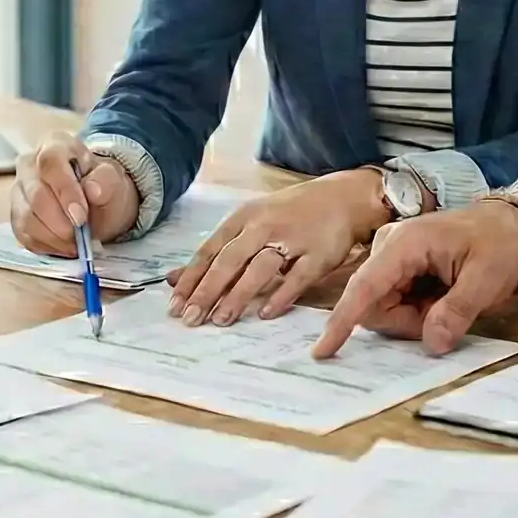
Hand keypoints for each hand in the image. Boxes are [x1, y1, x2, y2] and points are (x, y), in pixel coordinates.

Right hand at [6, 131, 140, 256]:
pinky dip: (47, 246)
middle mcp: (29, 164)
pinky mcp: (16, 216)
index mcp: (54, 145)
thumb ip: (105, 182)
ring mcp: (19, 190)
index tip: (81, 217)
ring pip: (26, 218)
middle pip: (35, 195)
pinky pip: (24, 235)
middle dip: (61, 222)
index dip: (64, 191)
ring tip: (76, 242)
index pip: (50, 163)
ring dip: (54, 237)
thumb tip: (92, 190)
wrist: (97, 202)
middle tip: (81, 236)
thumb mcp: (113, 180)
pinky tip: (64, 245)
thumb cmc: (102, 186)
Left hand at [167, 169, 389, 326]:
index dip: (191, 279)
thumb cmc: (289, 214)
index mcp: (243, 218)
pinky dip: (280, 295)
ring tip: (221, 319)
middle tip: (190, 319)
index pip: (210, 251)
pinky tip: (265, 314)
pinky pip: (297, 277)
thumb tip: (173, 278)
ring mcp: (292, 238)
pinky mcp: (319, 253)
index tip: (174, 305)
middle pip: (230, 261)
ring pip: (259, 268)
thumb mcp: (249, 223)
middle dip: (208, 291)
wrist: (343, 197)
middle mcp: (264, 226)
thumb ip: (216, 251)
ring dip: (238, 295)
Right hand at [313, 198, 517, 359]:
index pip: (364, 286)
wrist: (509, 225)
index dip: (342, 320)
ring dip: (412, 318)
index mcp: (405, 243)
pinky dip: (415, 311)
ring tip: (448, 298)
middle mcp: (387, 247)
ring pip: (382, 308)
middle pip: (373, 305)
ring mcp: (390, 257)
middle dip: (405, 322)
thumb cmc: (498, 243)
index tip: (323, 350)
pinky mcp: (396, 268)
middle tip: (447, 313)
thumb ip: (457, 311)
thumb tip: (432, 343)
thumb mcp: (486, 279)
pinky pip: (393, 303)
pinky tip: (439, 295)